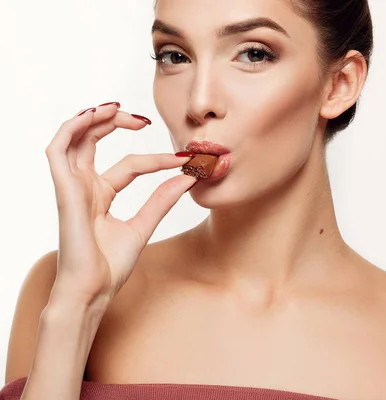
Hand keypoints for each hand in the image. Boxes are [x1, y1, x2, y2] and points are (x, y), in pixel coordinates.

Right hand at [45, 103, 196, 307]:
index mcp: (101, 195)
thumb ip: (161, 200)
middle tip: (144, 119)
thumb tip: (186, 178)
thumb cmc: (109, 267)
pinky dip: (72, 128)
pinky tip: (95, 116)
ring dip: (93, 118)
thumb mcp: (143, 226)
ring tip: (118, 108)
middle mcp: (84, 187)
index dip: (157, 158)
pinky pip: (58, 150)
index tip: (185, 160)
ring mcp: (71, 187)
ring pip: (73, 138)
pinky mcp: (63, 191)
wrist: (93, 291)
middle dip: (116, 123)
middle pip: (94, 140)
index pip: (130, 164)